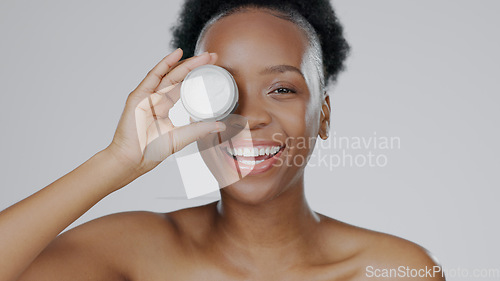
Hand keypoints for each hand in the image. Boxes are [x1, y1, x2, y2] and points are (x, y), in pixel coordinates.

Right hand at [106, 49, 225, 175]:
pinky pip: (153, 76)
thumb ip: (200, 130)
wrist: (132, 160)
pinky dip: (164, 64)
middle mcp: (156, 98)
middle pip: (177, 76)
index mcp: (164, 106)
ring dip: (185, 63)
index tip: (214, 68)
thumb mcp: (181, 137)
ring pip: (168, 73)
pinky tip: (177, 54)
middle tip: (213, 56)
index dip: (197, 76)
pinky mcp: (138, 96)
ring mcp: (146, 96)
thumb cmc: (151, 151)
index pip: (183, 86)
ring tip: (203, 56)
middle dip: (196, 65)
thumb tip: (221, 126)